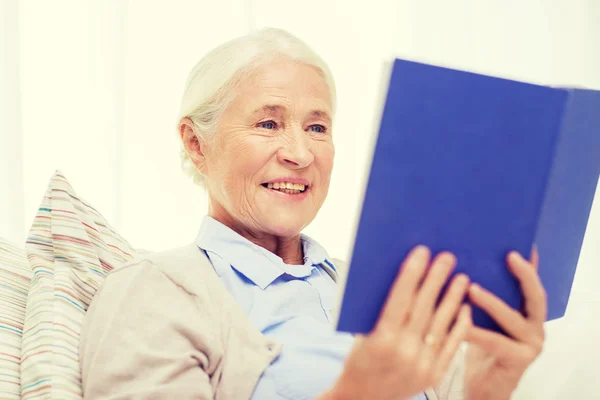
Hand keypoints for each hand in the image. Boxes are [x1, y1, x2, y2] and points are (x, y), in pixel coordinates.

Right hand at [323, 246, 471, 399]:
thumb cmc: (359, 362)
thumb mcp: (361, 335)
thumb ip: (380, 312)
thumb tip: (403, 280)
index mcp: (381, 340)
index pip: (399, 299)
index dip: (411, 274)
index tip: (421, 252)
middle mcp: (403, 352)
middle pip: (424, 308)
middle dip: (436, 280)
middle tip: (447, 257)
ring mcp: (422, 365)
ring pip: (441, 324)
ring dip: (452, 298)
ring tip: (462, 277)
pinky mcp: (434, 375)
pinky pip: (451, 346)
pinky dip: (459, 325)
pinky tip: (464, 307)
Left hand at [465, 247, 545, 399]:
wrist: (483, 388)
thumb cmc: (480, 347)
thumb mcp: (484, 316)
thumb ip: (483, 293)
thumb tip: (464, 259)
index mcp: (528, 312)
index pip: (531, 283)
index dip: (530, 263)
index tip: (522, 241)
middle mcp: (535, 327)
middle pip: (535, 296)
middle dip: (525, 275)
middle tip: (510, 256)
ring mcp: (530, 345)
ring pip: (513, 319)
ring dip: (492, 302)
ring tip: (471, 288)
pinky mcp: (518, 361)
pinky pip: (495, 342)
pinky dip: (475, 331)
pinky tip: (459, 322)